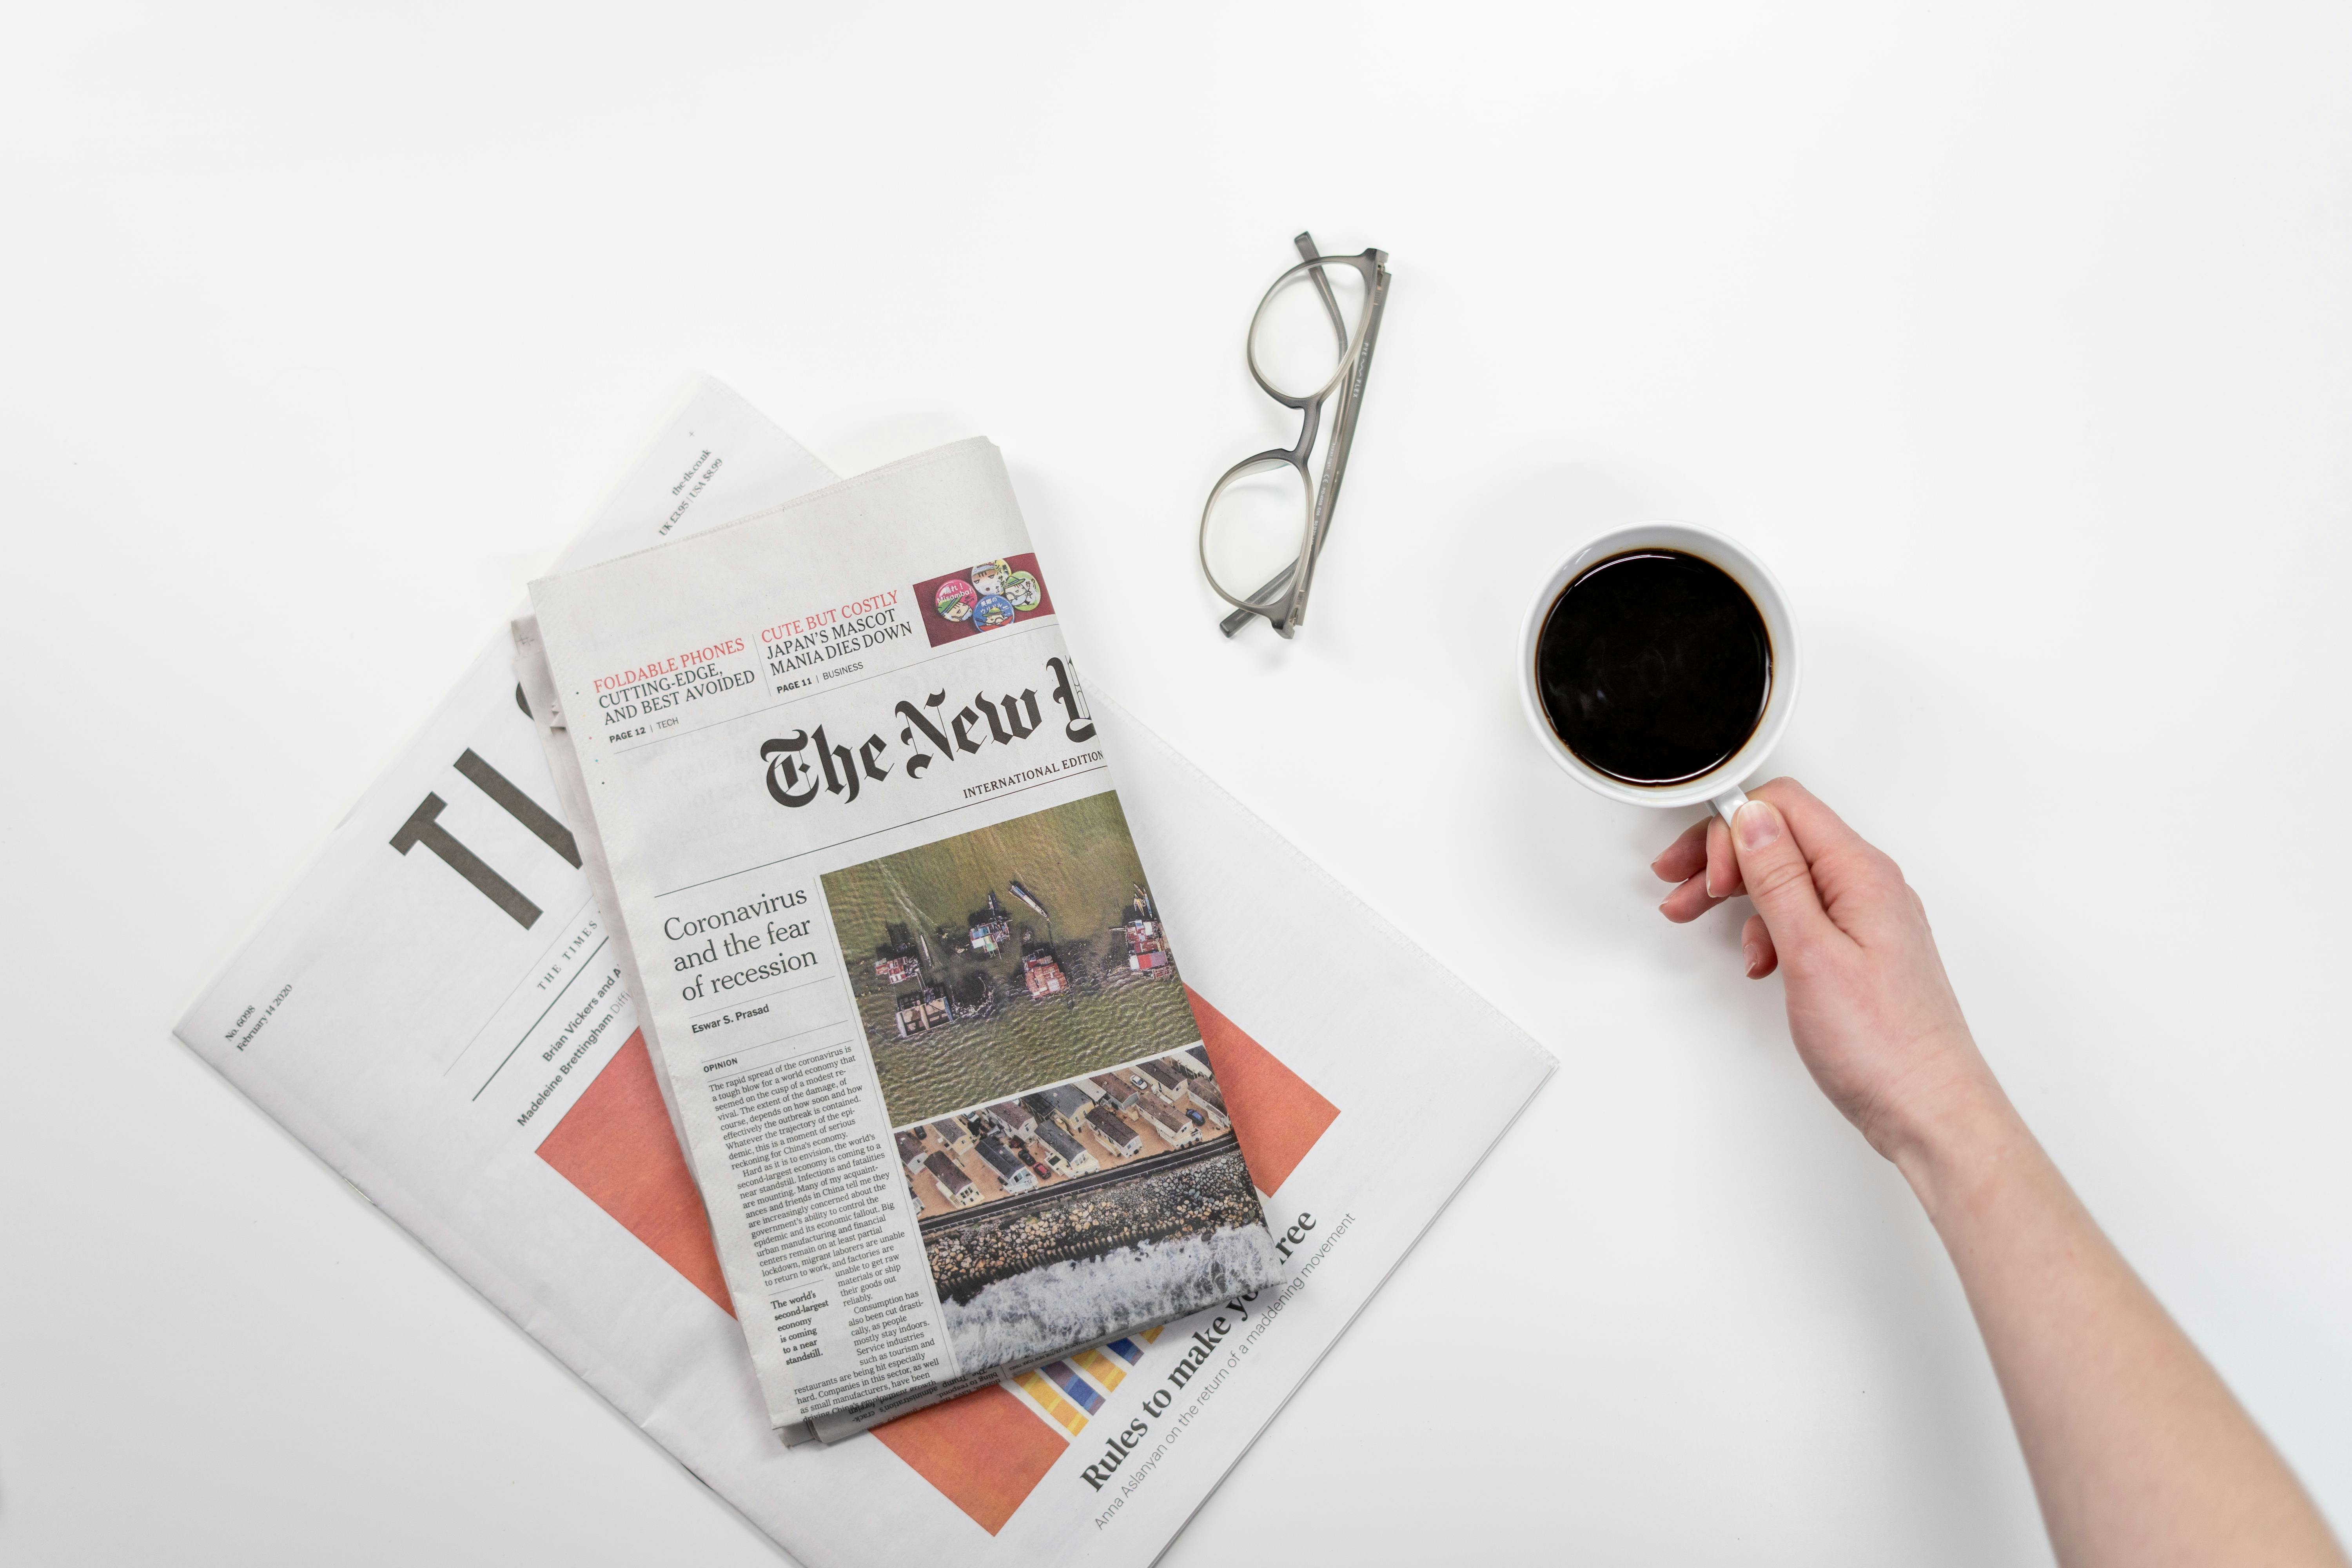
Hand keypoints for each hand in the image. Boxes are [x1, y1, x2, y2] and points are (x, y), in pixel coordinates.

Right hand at [1651, 778, 1992, 1161]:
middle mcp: (1870, 886)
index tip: (1696, 866)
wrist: (1929, 1111)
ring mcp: (1869, 918)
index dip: (1730, 826)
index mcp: (1861, 874)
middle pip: (1783, 838)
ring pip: (1789, 877)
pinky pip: (1805, 914)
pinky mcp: (1862, 949)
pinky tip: (1757, 960)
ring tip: (1698, 918)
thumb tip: (1753, 818)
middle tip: (1680, 888)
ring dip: (1740, 893)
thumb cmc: (1881, 1044)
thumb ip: (1779, 879)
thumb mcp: (1811, 953)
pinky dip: (1768, 928)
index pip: (1786, 807)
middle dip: (1723, 857)